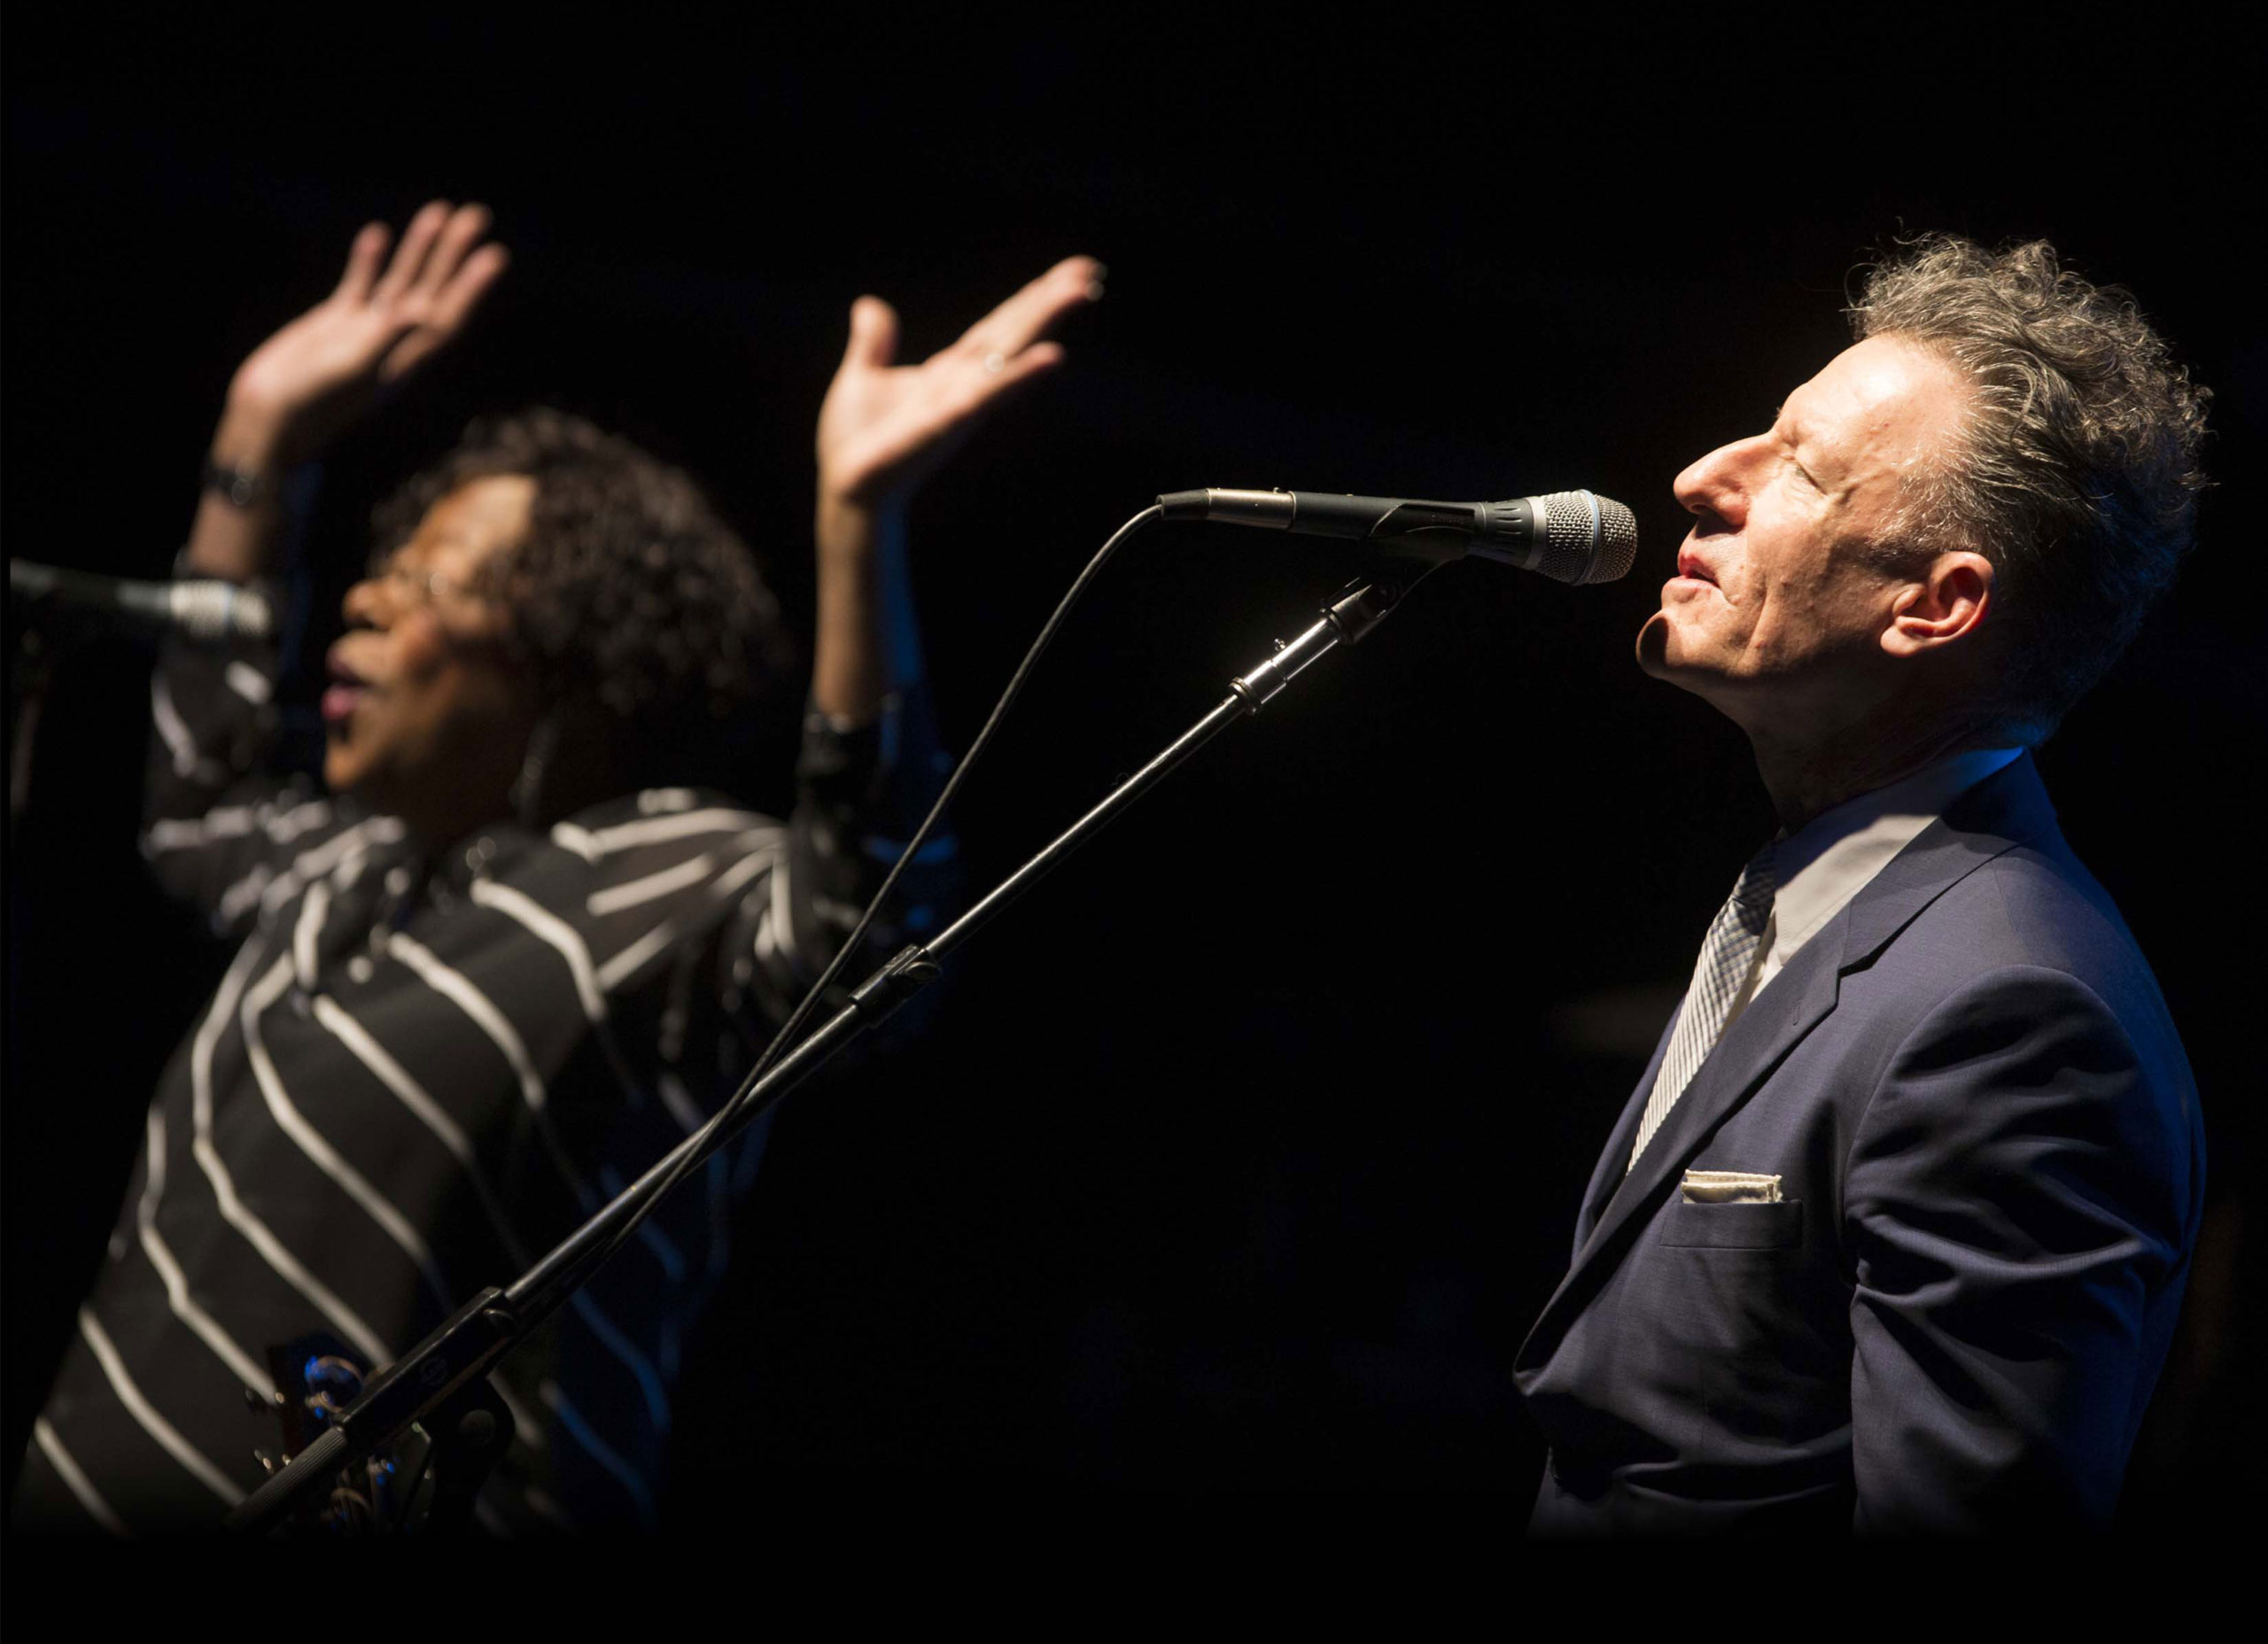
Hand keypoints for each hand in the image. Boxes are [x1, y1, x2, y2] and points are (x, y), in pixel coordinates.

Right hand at [219, 201, 508, 466]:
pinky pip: (359, 284)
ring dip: (420, 248)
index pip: (447, 313)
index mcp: (403, 357)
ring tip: (440, 211)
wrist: (272, 417)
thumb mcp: (351, 371)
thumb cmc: (311, 402)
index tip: (494, 255)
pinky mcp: (335, 323)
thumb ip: (384, 342)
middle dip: (453, 253)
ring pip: (400, 281)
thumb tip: (419, 315)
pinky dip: (369, 260)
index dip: (472, 286)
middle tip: (477, 214)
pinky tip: (379, 233)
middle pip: (432, 288)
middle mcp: (392, 341)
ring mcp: (365, 330)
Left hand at [815, 255, 1102, 512]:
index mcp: (949, 371)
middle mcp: (965, 383)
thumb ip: (874, 343)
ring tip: (1078, 292)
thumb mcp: (862, 377)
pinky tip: (1051, 358)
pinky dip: (1019, 376)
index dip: (1031, 298)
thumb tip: (870, 304)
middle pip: (1013, 333)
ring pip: (1010, 354)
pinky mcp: (947, 423)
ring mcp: (961, 402)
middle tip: (1089, 271)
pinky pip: (987, 395)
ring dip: (1044, 323)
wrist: (847, 488)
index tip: (1069, 272)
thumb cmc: (857, 443)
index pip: (998, 326)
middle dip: (1049, 302)